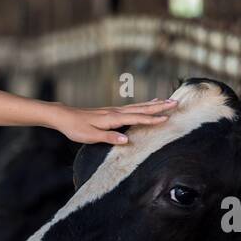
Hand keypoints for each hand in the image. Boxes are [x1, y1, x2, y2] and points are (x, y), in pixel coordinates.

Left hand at [52, 97, 177, 145]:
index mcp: (113, 119)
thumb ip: (109, 138)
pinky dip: (144, 104)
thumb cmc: (76, 128)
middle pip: (142, 108)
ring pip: (138, 106)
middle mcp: (116, 112)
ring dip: (154, 104)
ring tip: (168, 100)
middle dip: (159, 106)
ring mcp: (114, 110)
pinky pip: (132, 107)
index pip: (137, 118)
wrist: (64, 116)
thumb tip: (127, 140)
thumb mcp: (90, 137)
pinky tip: (148, 102)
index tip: (167, 118)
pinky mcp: (112, 111)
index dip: (152, 119)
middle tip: (176, 103)